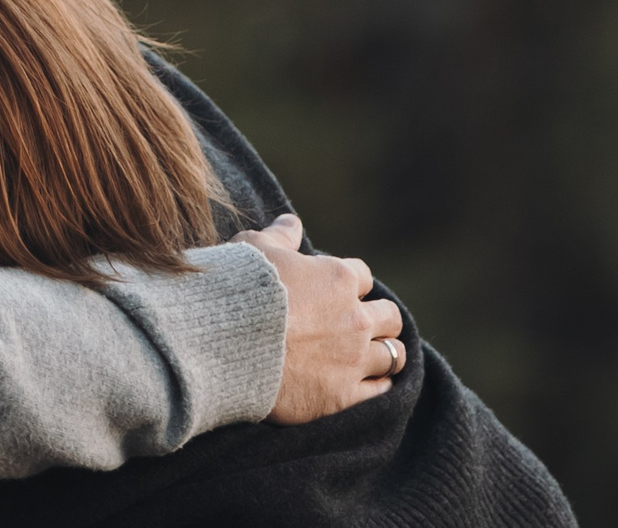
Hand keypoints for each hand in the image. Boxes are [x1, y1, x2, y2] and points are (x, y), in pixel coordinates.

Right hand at [230, 213, 406, 423]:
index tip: (333, 293)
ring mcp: (354, 359)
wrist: (224, 344)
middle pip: (389, 317)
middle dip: (377, 319)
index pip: (363, 276)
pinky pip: (381, 391)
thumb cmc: (239, 290)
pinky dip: (378, 386)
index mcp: (338, 279)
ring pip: (393, 355)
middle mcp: (355, 319)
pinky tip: (368, 384)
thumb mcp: (254, 249)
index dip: (348, 284)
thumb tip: (292, 222)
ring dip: (382, 353)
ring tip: (368, 356)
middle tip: (357, 325)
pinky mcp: (344, 395)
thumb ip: (280, 235)